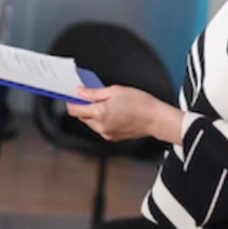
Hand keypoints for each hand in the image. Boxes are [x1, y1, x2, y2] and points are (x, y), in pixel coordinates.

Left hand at [67, 85, 184, 143]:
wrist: (155, 119)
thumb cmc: (140, 103)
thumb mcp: (115, 91)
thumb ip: (94, 93)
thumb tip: (79, 92)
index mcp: (100, 113)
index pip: (74, 110)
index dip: (71, 102)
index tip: (72, 96)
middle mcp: (101, 126)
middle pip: (81, 117)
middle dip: (83, 106)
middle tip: (92, 96)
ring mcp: (106, 133)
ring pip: (90, 123)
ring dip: (92, 113)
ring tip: (106, 104)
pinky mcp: (112, 137)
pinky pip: (100, 127)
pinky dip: (101, 120)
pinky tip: (112, 112)